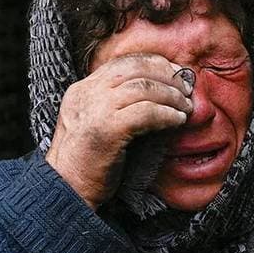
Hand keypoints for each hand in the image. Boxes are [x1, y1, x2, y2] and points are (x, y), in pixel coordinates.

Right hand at [45, 53, 194, 208]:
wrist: (67, 190)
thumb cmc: (86, 163)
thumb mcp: (93, 123)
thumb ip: (113, 105)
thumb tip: (155, 93)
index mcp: (82, 90)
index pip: (123, 62)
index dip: (154, 64)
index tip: (174, 73)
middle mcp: (87, 93)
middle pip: (136, 68)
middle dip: (167, 76)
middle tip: (186, 89)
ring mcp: (95, 110)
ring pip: (144, 88)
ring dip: (171, 96)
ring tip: (185, 107)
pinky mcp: (106, 129)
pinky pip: (146, 112)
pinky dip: (167, 114)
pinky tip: (177, 121)